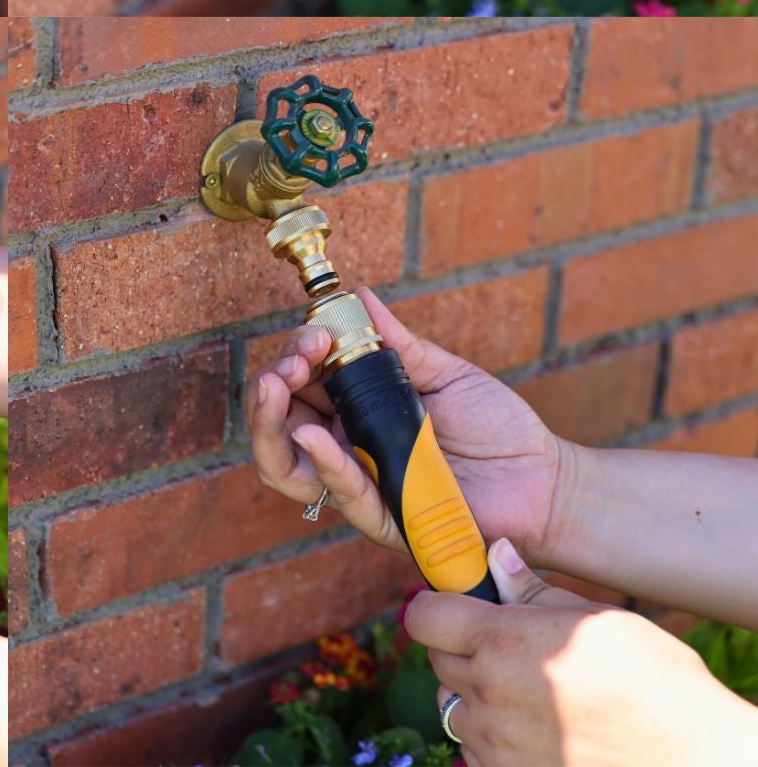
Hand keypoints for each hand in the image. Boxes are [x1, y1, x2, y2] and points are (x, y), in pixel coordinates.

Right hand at [244, 287, 566, 563]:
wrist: (545, 479)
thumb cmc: (495, 427)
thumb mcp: (442, 372)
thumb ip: (395, 342)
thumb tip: (357, 295)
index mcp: (353, 409)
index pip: (298, 384)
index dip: (292, 357)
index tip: (315, 335)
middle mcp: (344, 446)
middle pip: (278, 424)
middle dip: (267, 390)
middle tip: (287, 364)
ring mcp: (359, 483)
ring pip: (287, 467)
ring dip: (270, 427)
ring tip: (273, 390)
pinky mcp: (383, 518)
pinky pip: (341, 494)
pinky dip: (322, 464)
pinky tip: (312, 434)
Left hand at [407, 537, 757, 765]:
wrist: (691, 756)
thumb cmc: (651, 679)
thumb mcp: (592, 618)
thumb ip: (529, 590)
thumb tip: (494, 552)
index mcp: (501, 641)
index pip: (424, 616)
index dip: (436, 607)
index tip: (456, 606)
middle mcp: (488, 693)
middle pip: (439, 660)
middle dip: (461, 648)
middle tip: (504, 648)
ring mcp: (497, 743)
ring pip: (454, 708)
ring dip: (475, 697)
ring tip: (525, 693)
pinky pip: (474, 751)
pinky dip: (490, 738)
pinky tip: (533, 729)